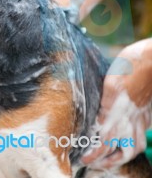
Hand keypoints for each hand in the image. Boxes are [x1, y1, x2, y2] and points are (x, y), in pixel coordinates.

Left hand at [82, 39, 151, 168]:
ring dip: (122, 155)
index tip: (84, 159)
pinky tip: (127, 136)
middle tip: (94, 164)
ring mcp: (142, 116)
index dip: (94, 154)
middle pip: (122, 149)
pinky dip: (133, 139)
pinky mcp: (148, 111)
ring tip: (111, 158)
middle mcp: (132, 118)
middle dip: (108, 161)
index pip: (106, 142)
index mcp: (120, 112)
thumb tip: (99, 123)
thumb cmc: (133, 65)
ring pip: (135, 144)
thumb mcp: (112, 83)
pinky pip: (142, 132)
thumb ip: (106, 105)